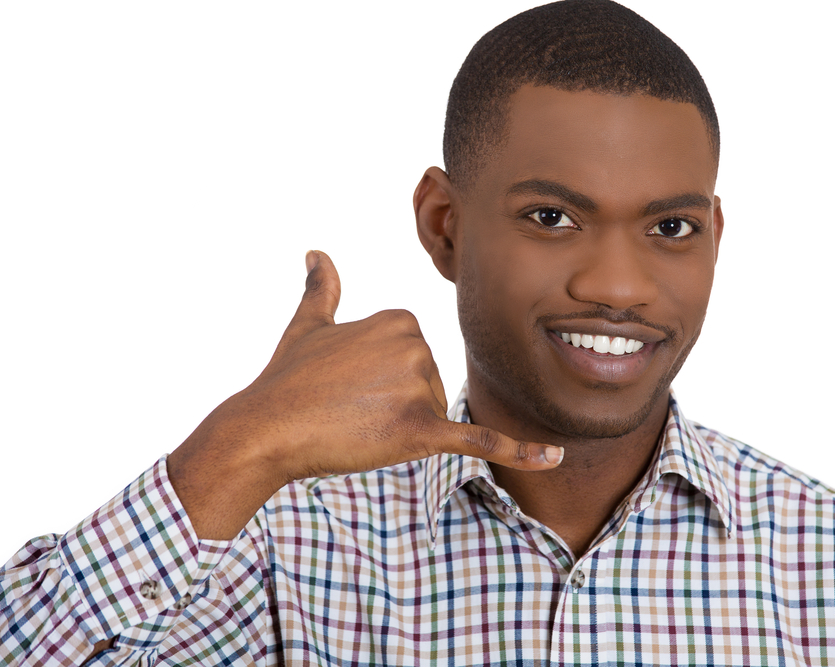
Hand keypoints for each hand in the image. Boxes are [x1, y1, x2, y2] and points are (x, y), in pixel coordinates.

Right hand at [241, 249, 562, 478]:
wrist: (267, 429)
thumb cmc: (286, 380)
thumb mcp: (308, 326)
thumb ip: (323, 289)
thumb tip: (316, 253)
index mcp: (402, 318)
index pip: (418, 357)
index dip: (386, 379)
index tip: (352, 383)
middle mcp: (416, 346)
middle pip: (429, 385)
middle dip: (395, 404)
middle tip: (350, 406)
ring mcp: (419, 388)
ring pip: (433, 414)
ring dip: (400, 427)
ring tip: (356, 421)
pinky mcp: (419, 431)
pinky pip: (476, 440)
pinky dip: (516, 451)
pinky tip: (552, 457)